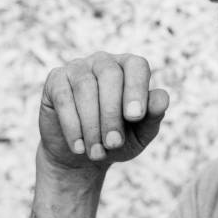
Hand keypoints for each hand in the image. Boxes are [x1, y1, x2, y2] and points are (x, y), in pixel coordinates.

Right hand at [39, 52, 168, 170]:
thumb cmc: (118, 139)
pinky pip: (64, 98)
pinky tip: (79, 147)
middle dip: (112, 114)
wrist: (82, 155)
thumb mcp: (141, 133)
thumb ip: (154, 115)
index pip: (137, 66)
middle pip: (110, 76)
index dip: (136, 89)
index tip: (135, 118)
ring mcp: (78, 68)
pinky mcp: (56, 81)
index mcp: (130, 69)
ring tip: (97, 153)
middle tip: (114, 143)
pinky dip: (73, 125)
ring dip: (92, 124)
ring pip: (85, 88)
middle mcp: (104, 62)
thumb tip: (161, 99)